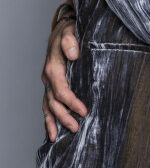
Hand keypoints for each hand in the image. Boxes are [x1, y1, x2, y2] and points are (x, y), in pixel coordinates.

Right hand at [42, 19, 85, 141]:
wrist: (62, 30)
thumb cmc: (68, 31)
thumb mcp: (70, 32)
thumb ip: (70, 41)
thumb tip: (73, 54)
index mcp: (53, 68)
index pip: (61, 90)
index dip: (72, 102)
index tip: (84, 111)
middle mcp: (48, 78)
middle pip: (53, 102)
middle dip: (63, 117)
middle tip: (76, 128)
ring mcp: (48, 83)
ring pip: (47, 106)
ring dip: (53, 121)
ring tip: (57, 137)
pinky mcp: (51, 86)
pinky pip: (47, 104)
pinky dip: (48, 118)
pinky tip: (52, 130)